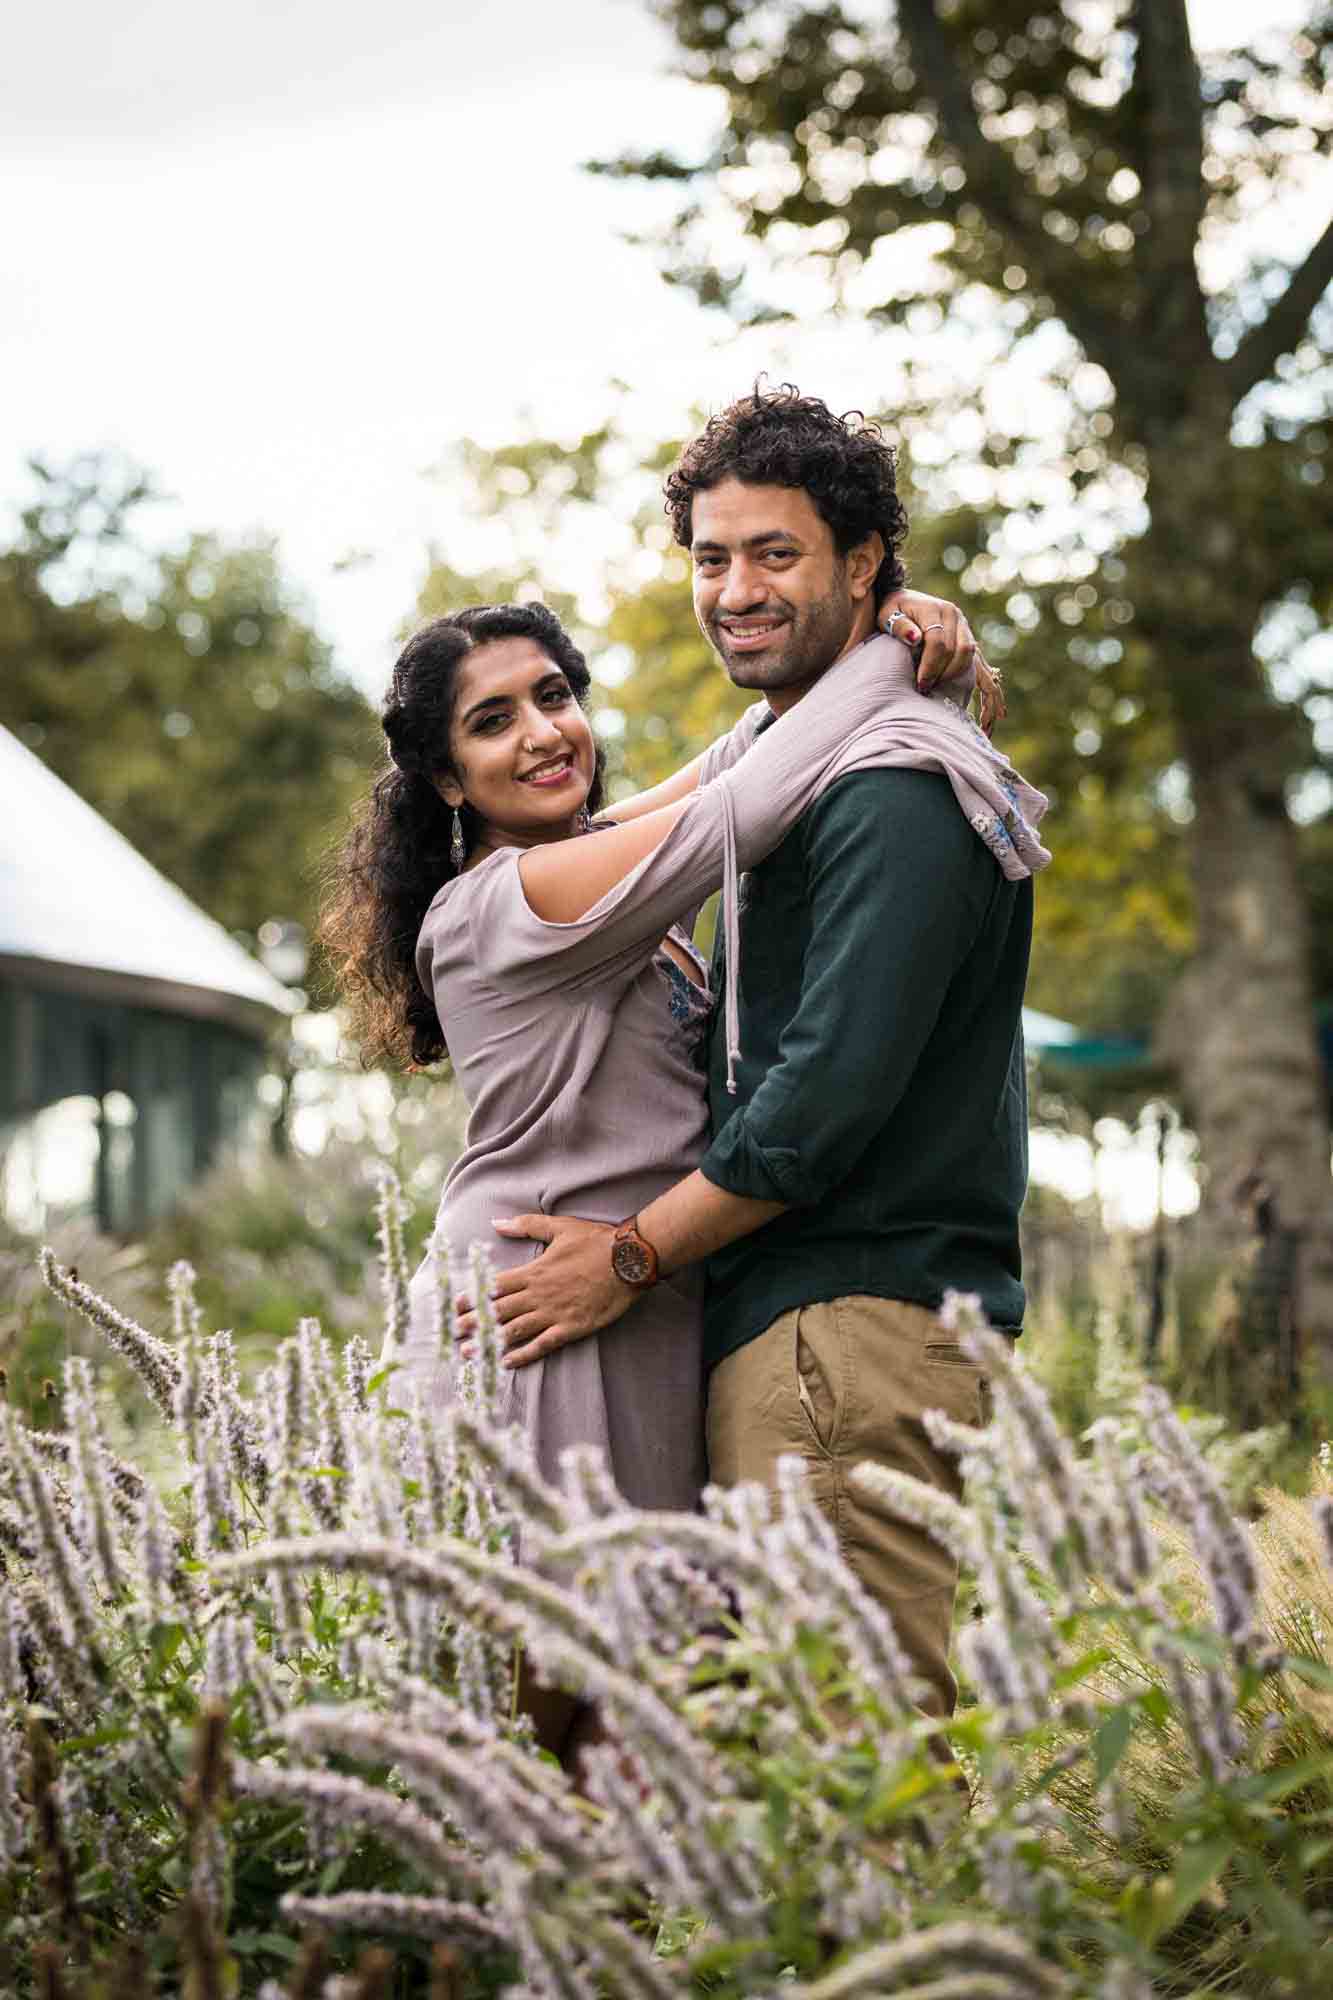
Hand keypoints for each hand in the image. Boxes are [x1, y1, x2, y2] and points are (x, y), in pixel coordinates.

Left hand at [454, 1215, 634, 1367]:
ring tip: (468, 1352)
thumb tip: (497, 1223)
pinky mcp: (571, 1327)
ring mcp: (554, 1313)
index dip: (473, 1296)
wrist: (629, 1260)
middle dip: (472, 1323)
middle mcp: (539, 1294)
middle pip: (497, 1311)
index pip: (495, 1286)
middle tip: (451, 1334)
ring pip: (514, 1331)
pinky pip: (542, 1345)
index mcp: (534, 1270)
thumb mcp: (559, 1227)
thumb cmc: (596, 1241)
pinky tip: (506, 1363)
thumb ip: (526, 1225)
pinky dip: (523, 1355)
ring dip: (488, 1342)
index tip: (455, 1306)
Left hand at [878, 590, 1005, 734]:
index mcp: (936, 609)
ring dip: (960, 678)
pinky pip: (981, 664)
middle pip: (958, 649)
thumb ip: (899, 625)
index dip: (930, 665)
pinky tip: (994, 713)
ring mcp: (964, 627)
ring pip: (970, 655)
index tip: (920, 684)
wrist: (903, 602)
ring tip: (947, 697)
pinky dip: (987, 687)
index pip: (938, 641)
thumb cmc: (891, 611)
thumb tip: (915, 638)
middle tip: (927, 692)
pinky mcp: (967, 640)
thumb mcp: (887, 614)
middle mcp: (955, 616)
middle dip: (943, 674)